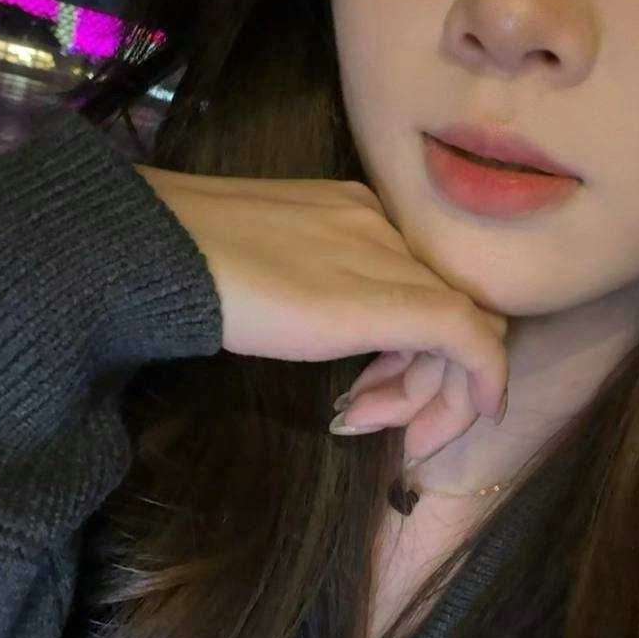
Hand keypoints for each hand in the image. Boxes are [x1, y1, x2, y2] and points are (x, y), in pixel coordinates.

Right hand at [132, 164, 508, 463]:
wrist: (158, 252)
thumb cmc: (183, 266)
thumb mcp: (262, 275)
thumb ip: (308, 290)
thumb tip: (320, 330)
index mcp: (355, 214)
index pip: (416, 284)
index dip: (404, 352)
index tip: (363, 399)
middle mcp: (384, 227)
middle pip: (446, 308)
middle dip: (424, 381)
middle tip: (368, 424)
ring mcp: (390, 257)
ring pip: (461, 328)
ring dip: (425, 394)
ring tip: (358, 423)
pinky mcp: (389, 297)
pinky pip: (468, 338)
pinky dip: (480, 381)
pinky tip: (471, 417)